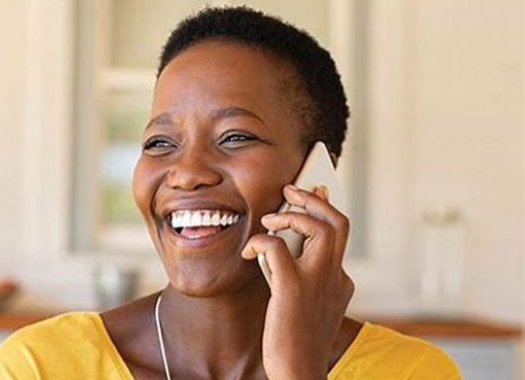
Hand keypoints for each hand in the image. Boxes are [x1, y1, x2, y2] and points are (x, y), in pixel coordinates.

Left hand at [241, 184, 354, 379]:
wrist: (299, 372)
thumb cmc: (297, 340)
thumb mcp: (308, 303)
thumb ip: (304, 274)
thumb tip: (284, 246)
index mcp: (339, 280)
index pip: (339, 233)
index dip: (325, 208)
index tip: (314, 192)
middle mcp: (335, 276)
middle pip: (338, 221)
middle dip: (314, 199)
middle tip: (291, 190)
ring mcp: (317, 280)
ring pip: (320, 226)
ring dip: (292, 214)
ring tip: (271, 218)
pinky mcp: (292, 287)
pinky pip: (276, 246)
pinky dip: (261, 241)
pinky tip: (248, 251)